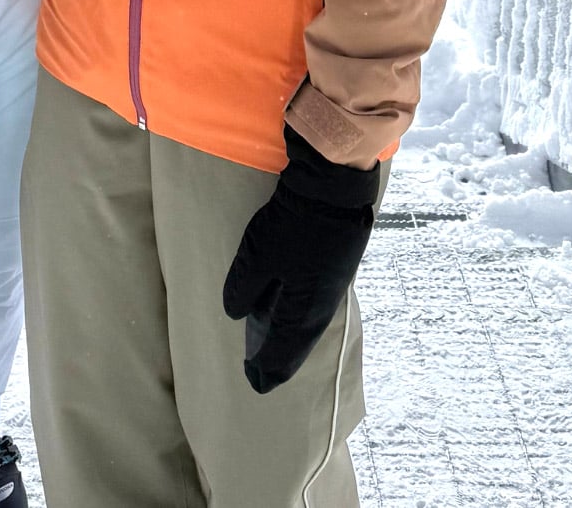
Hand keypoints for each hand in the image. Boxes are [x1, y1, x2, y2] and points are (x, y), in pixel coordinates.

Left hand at [221, 125, 379, 392]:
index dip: (266, 368)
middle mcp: (321, 306)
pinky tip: (291, 309)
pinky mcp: (336, 266)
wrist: (335, 188)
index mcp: (303, 312)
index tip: (254, 383)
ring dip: (290, 338)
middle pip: (297, 342)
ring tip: (275, 344)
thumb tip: (235, 313)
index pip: (282, 352)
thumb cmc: (293, 225)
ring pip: (307, 323)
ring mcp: (332, 286)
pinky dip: (298, 316)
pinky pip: (313, 304)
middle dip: (278, 358)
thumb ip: (243, 289)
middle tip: (263, 372)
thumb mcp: (257, 257)